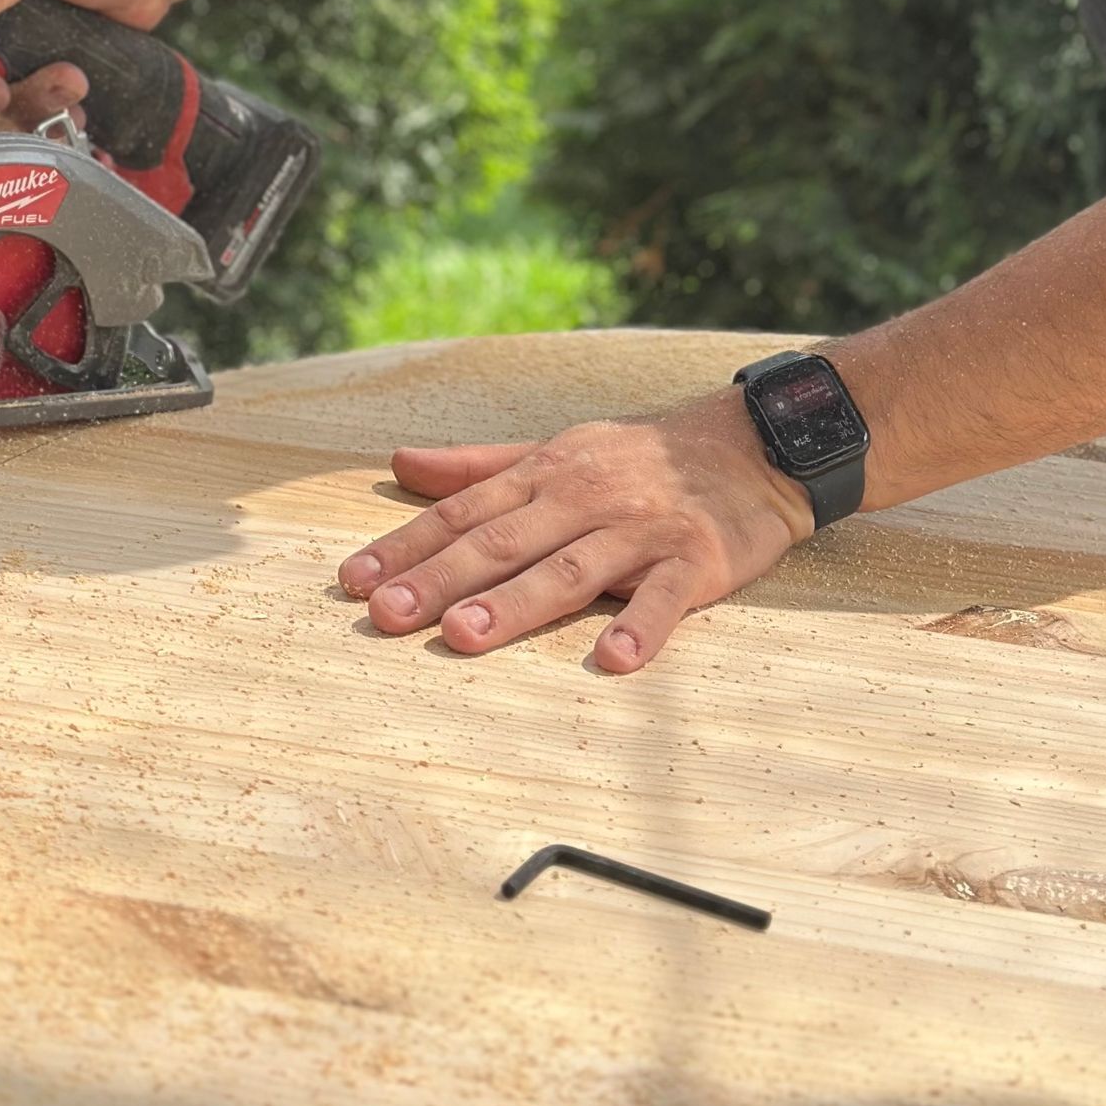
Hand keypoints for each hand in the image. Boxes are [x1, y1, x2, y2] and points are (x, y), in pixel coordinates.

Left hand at [336, 391, 814, 672]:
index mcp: (546, 473)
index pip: (464, 512)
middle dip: (441, 579)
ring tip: (465, 635)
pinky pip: (667, 596)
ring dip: (517, 603)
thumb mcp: (556, 449)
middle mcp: (584, 497)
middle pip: (503, 541)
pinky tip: (614, 660)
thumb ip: (477, 467)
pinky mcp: (697, 560)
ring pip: (570, 568)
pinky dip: (642, 626)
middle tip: (386, 615)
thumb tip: (400, 463)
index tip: (353, 580)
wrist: (751, 446)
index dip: (407, 544)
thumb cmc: (639, 458)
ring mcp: (640, 529)